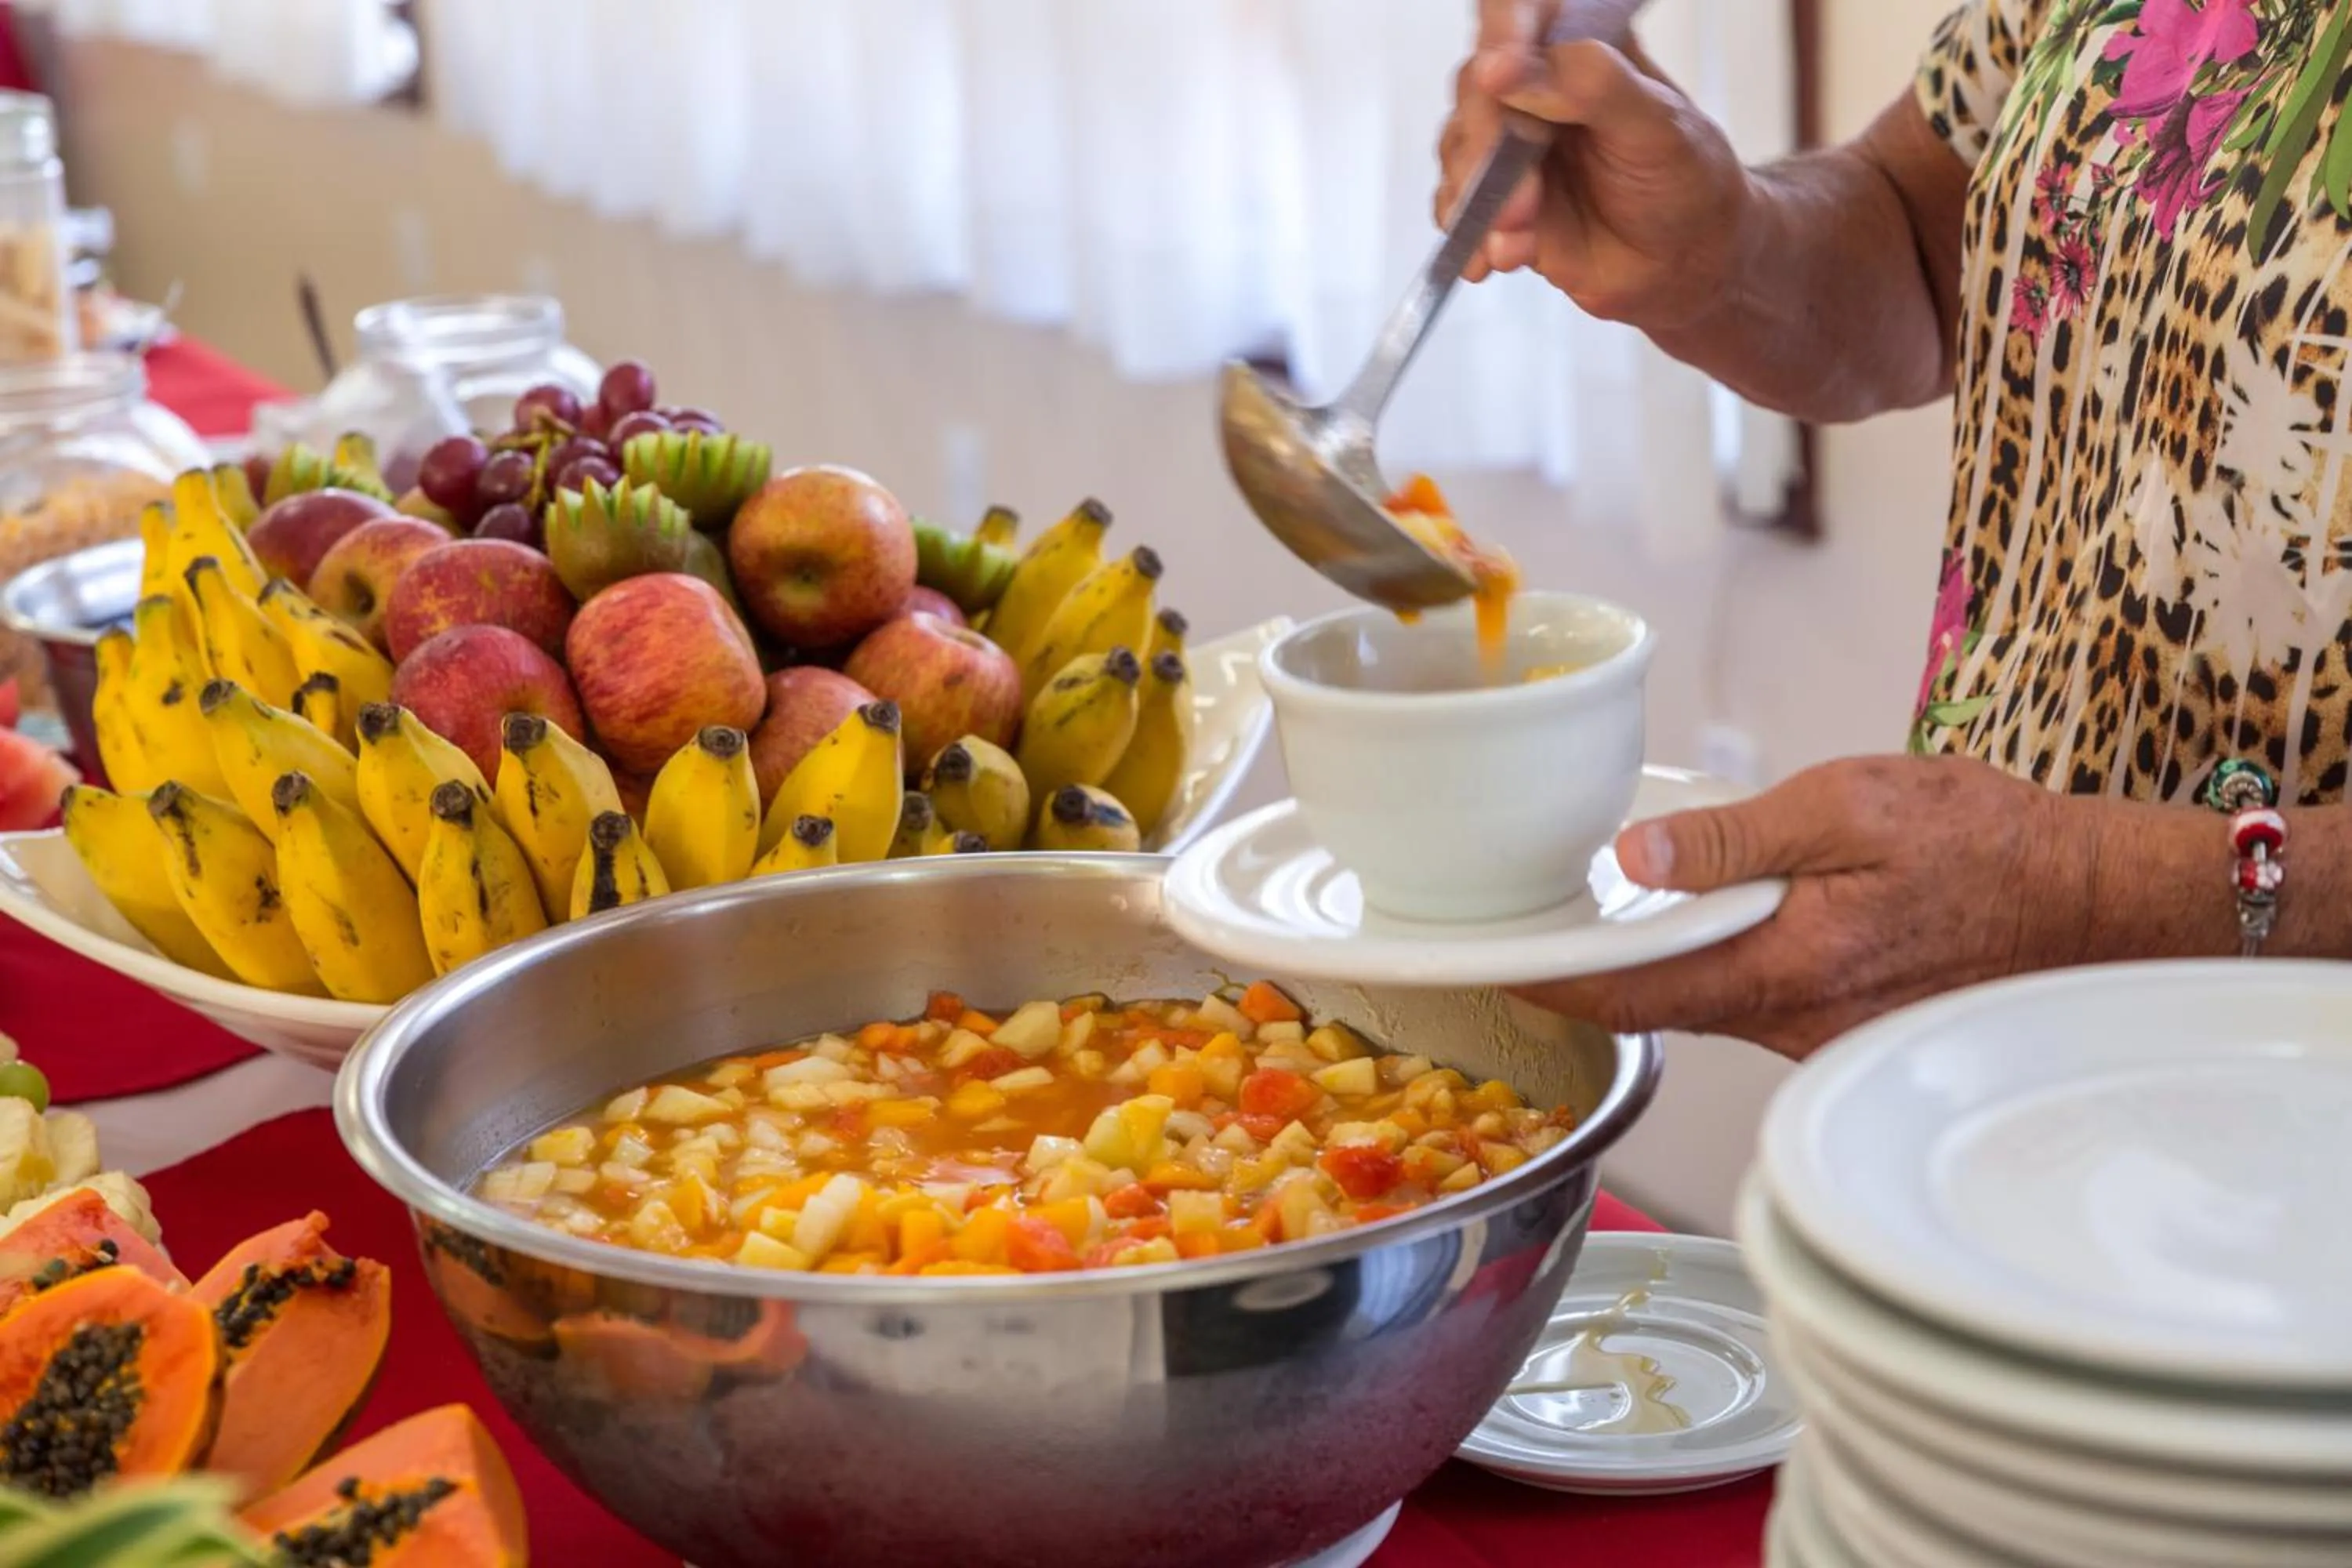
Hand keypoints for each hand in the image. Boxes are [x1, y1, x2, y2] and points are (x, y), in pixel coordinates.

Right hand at [1439, 0, 1752, 329]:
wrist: (1682, 264)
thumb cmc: (1684, 182)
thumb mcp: (1658, 127)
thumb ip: (1593, 86)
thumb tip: (1511, 70)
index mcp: (1581, 44)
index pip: (1522, 12)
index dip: (1504, 32)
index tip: (1501, 72)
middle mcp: (1536, 85)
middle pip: (1478, 86)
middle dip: (1490, 146)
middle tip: (1523, 202)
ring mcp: (1511, 142)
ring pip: (1461, 147)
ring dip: (1480, 198)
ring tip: (1517, 242)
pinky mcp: (1495, 195)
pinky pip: (1455, 203)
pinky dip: (1467, 233)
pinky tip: (1492, 257)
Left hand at [1518, 756, 2095, 1058]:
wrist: (2089, 903)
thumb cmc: (1980, 844)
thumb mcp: (1849, 807)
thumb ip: (1735, 838)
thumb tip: (1633, 854)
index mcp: (1775, 970)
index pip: (1626, 995)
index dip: (1546, 982)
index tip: (1483, 964)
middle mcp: (1786, 1023)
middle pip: (1653, 1004)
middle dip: (1584, 971)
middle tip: (1520, 925)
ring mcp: (1815, 1035)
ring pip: (1701, 1003)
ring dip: (1647, 964)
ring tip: (1588, 910)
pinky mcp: (1842, 1027)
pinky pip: (1751, 1000)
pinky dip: (1707, 964)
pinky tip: (1695, 918)